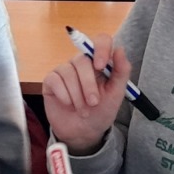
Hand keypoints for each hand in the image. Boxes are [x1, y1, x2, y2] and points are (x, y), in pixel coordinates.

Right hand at [43, 35, 130, 152]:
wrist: (84, 132)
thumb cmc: (101, 111)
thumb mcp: (116, 94)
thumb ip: (121, 72)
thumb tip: (120, 50)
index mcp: (100, 62)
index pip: (101, 41)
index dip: (101, 49)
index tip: (101, 66)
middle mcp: (81, 63)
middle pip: (82, 60)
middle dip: (88, 85)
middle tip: (93, 103)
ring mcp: (65, 70)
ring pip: (68, 72)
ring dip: (77, 95)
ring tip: (82, 109)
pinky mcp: (51, 81)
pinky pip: (55, 80)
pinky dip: (64, 95)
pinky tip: (68, 104)